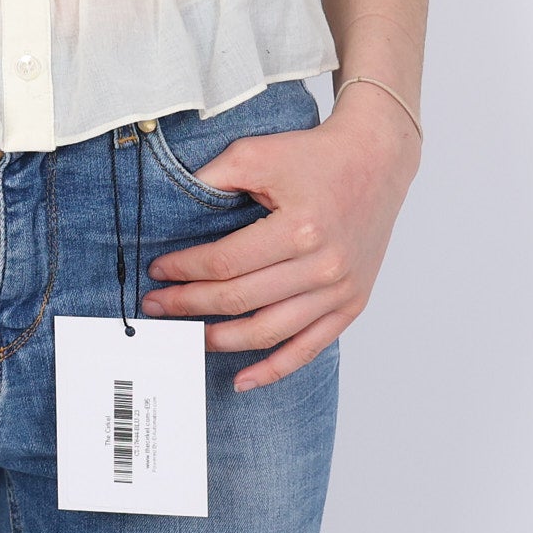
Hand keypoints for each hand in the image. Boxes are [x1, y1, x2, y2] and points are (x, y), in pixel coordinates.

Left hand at [141, 89, 420, 390]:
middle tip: (158, 305)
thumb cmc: (314, 155)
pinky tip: (244, 379)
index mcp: (299, 229)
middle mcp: (323, 266)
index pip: (226, 262)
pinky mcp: (351, 304)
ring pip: (269, 332)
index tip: (158, 271)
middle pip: (241, 299)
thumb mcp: (255, 153)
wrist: (374, 160)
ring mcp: (340, 291)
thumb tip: (171, 205)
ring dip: (222, 340)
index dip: (185, 270)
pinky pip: (309, 349)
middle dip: (190, 304)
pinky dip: (274, 368)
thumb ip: (212, 179)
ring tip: (188, 336)